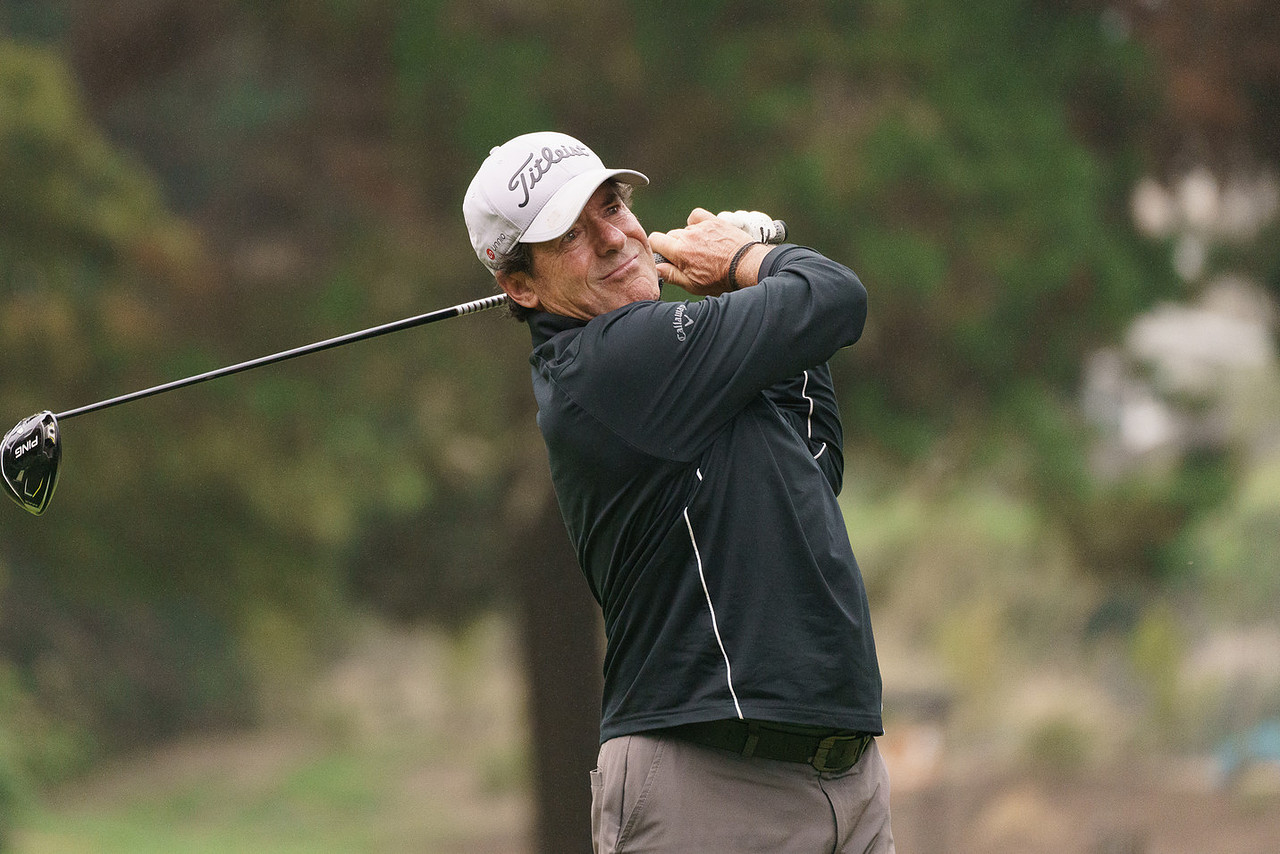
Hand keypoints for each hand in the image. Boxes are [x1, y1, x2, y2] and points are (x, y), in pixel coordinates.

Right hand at [648, 209, 767, 295]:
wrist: (745, 266)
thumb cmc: (720, 279)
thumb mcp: (693, 284)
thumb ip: (671, 275)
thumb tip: (655, 268)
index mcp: (679, 252)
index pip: (654, 239)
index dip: (656, 248)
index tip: (665, 256)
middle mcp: (688, 235)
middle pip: (670, 236)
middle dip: (674, 246)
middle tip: (688, 259)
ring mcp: (701, 227)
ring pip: (684, 229)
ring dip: (688, 238)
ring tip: (702, 250)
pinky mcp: (713, 221)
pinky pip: (696, 216)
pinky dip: (696, 222)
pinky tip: (702, 232)